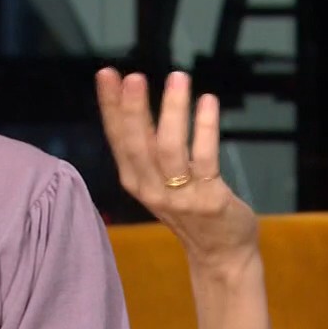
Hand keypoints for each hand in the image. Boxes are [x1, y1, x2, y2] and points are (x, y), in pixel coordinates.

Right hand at [96, 69, 257, 269]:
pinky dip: (205, 127)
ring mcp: (180, 197)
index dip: (111, 106)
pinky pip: (205, 159)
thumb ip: (147, 149)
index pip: (118, 138)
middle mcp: (152, 189)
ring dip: (173, 111)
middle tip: (134, 76)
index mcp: (136, 180)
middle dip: (134, 109)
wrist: (220, 254)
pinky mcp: (209, 200)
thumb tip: (133, 101)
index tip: (106, 74)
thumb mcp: (160, 180)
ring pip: (169, 149)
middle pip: (137, 144)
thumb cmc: (190, 210)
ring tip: (177, 78)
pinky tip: (208, 101)